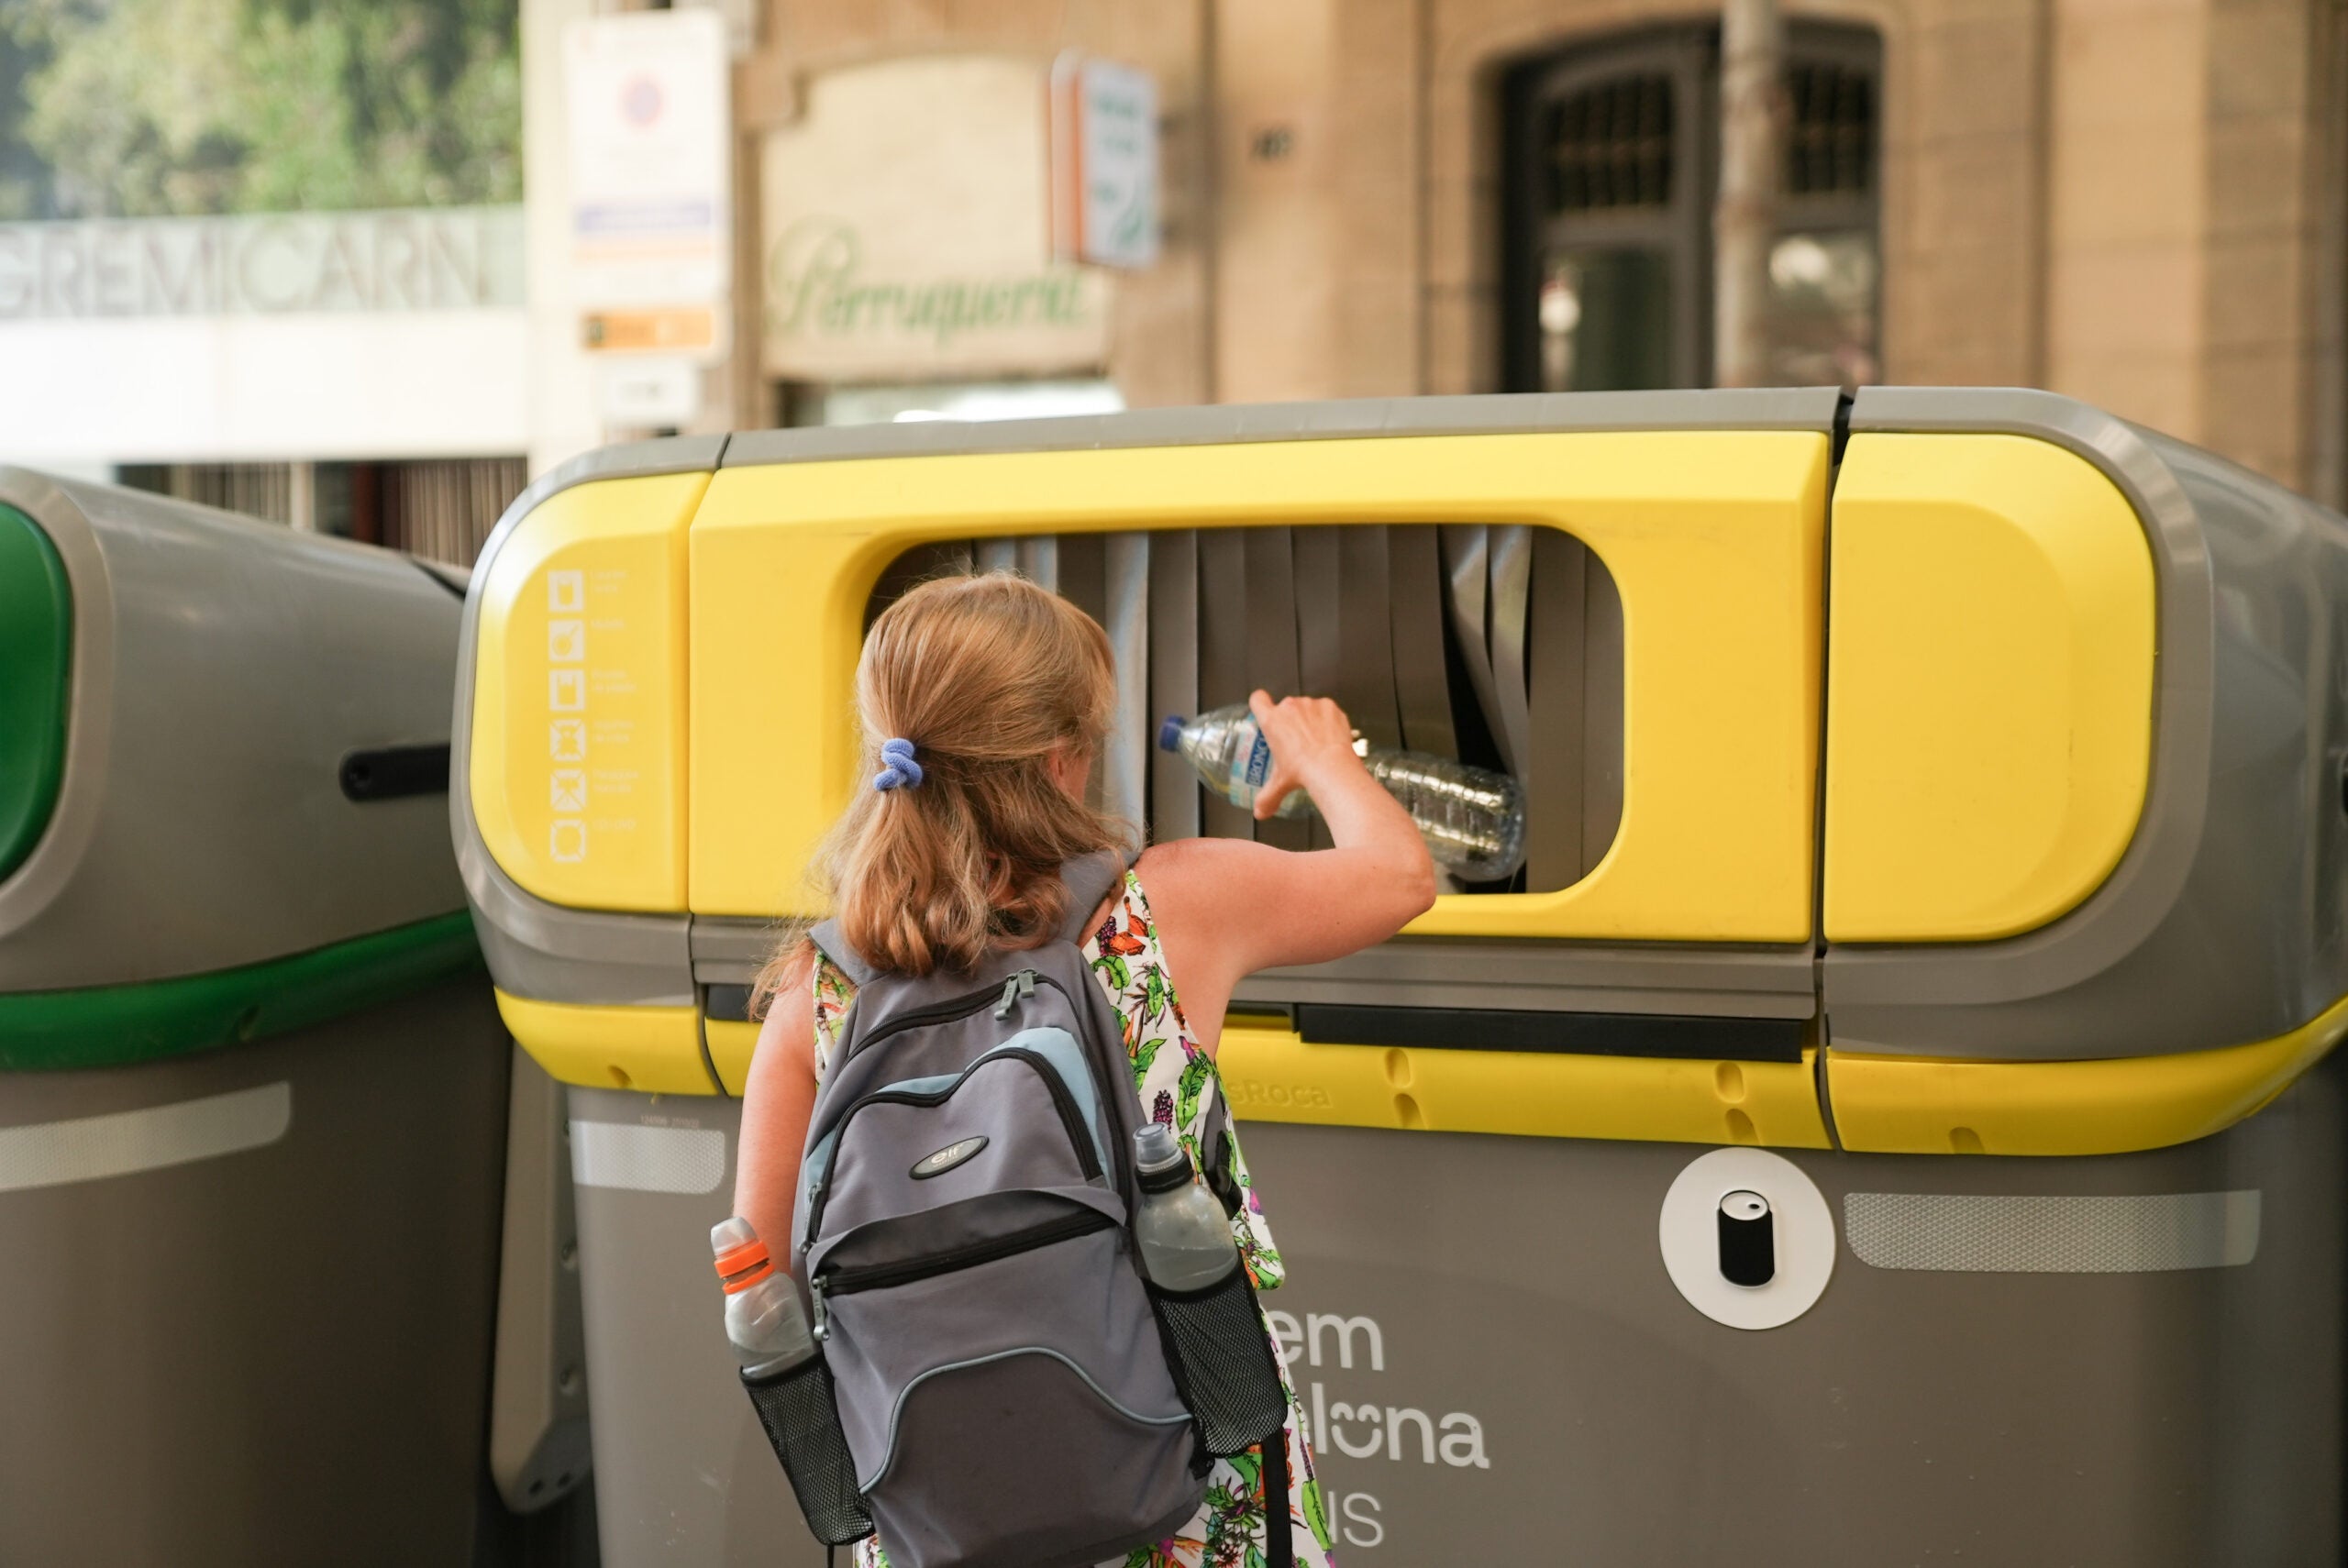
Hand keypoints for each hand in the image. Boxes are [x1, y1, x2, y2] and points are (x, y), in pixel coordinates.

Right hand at [1248, 690, 1358, 819]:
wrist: (1331, 766)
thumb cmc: (1303, 770)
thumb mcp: (1280, 784)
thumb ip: (1267, 798)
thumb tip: (1260, 813)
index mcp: (1271, 721)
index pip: (1257, 699)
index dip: (1260, 703)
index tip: (1265, 710)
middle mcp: (1289, 707)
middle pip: (1286, 706)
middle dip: (1290, 719)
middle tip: (1296, 739)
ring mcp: (1311, 705)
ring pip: (1307, 707)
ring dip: (1309, 718)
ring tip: (1316, 739)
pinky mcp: (1330, 706)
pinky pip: (1326, 709)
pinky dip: (1327, 718)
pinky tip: (1329, 734)